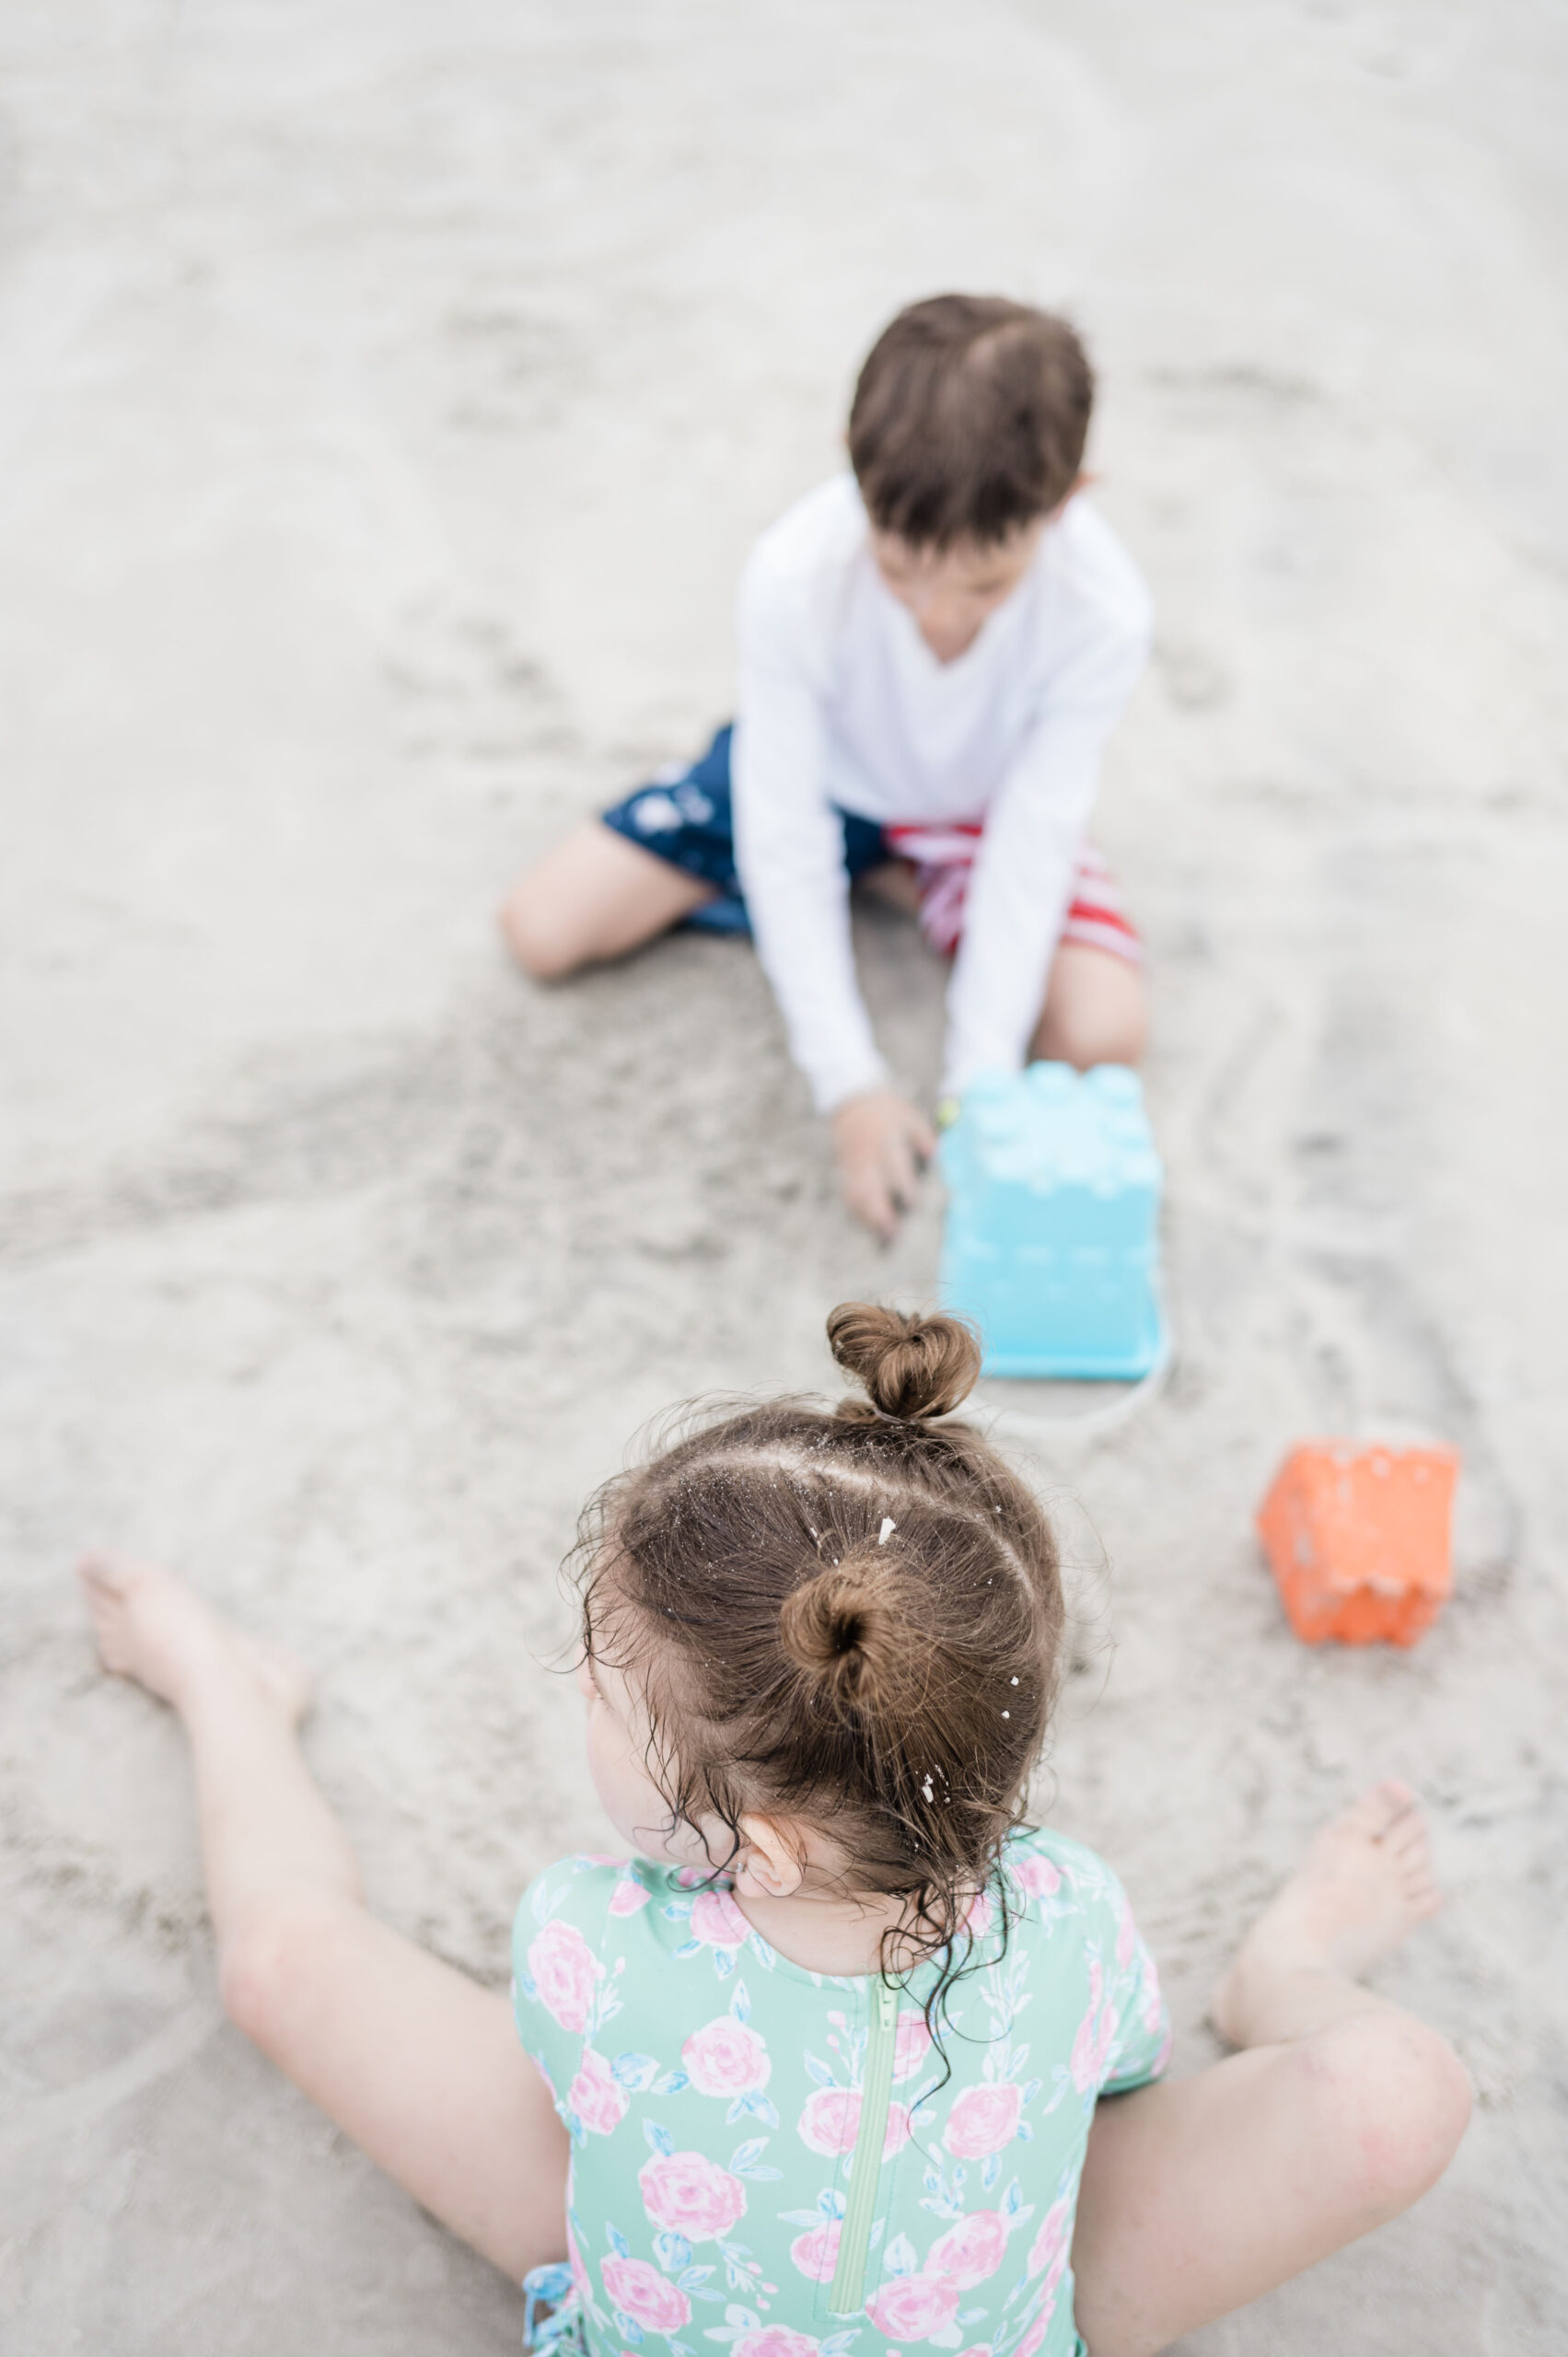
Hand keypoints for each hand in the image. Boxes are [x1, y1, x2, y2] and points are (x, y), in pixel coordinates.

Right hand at [831, 1089, 937, 1241]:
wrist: (853, 1103)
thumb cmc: (889, 1113)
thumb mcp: (910, 1117)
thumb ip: (923, 1137)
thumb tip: (935, 1154)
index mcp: (885, 1140)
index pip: (893, 1166)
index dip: (903, 1185)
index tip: (913, 1204)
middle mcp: (867, 1156)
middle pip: (870, 1188)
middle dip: (880, 1212)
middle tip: (893, 1234)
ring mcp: (853, 1166)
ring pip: (856, 1196)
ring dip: (868, 1219)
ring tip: (882, 1239)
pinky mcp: (845, 1172)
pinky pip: (848, 1196)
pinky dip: (857, 1214)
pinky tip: (868, 1228)